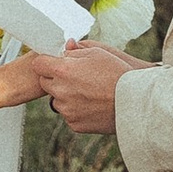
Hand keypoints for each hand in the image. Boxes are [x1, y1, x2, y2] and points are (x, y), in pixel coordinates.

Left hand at [17, 39, 137, 134]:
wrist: (134, 102)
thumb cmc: (117, 73)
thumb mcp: (98, 52)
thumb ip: (76, 50)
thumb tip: (66, 48)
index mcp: (62, 70)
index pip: (38, 64)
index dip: (46, 62)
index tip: (54, 63)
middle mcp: (60, 91)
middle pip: (45, 83)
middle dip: (56, 79)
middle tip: (76, 77)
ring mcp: (66, 110)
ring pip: (57, 100)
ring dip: (66, 96)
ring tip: (89, 92)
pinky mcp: (75, 124)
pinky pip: (69, 115)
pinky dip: (77, 110)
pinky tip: (93, 104)